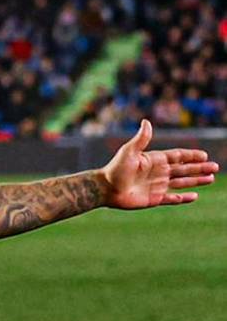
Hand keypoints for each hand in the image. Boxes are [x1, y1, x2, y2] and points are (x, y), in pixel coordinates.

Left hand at [101, 119, 218, 208]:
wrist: (105, 189)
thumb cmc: (115, 169)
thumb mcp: (129, 152)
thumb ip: (141, 139)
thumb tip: (146, 122)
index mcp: (155, 160)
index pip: (177, 156)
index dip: (191, 156)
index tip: (204, 155)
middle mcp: (158, 172)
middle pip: (184, 170)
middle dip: (199, 168)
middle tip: (215, 167)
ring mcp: (157, 186)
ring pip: (181, 183)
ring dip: (196, 181)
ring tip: (210, 178)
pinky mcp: (153, 199)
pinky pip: (172, 199)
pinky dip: (183, 198)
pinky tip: (194, 196)